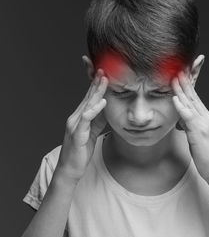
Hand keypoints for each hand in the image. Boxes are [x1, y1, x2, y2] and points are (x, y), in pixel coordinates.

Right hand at [55, 68, 107, 182]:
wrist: (71, 169)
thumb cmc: (82, 150)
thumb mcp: (94, 130)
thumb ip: (99, 118)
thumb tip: (109, 107)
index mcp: (81, 115)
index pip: (89, 96)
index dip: (96, 83)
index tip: (104, 70)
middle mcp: (76, 117)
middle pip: (88, 96)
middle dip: (96, 81)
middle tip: (104, 67)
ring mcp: (75, 125)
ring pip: (87, 104)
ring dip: (96, 91)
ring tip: (105, 79)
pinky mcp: (78, 134)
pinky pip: (86, 119)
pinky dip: (95, 109)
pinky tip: (103, 102)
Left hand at [171, 61, 208, 183]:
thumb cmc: (206, 156)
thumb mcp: (196, 139)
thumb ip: (190, 127)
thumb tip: (182, 122)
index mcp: (207, 118)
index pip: (196, 99)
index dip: (188, 86)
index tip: (181, 75)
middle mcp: (207, 117)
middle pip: (194, 96)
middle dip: (184, 82)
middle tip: (177, 69)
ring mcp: (203, 123)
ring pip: (190, 103)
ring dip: (181, 89)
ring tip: (173, 77)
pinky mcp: (199, 131)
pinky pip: (188, 116)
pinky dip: (181, 105)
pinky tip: (175, 97)